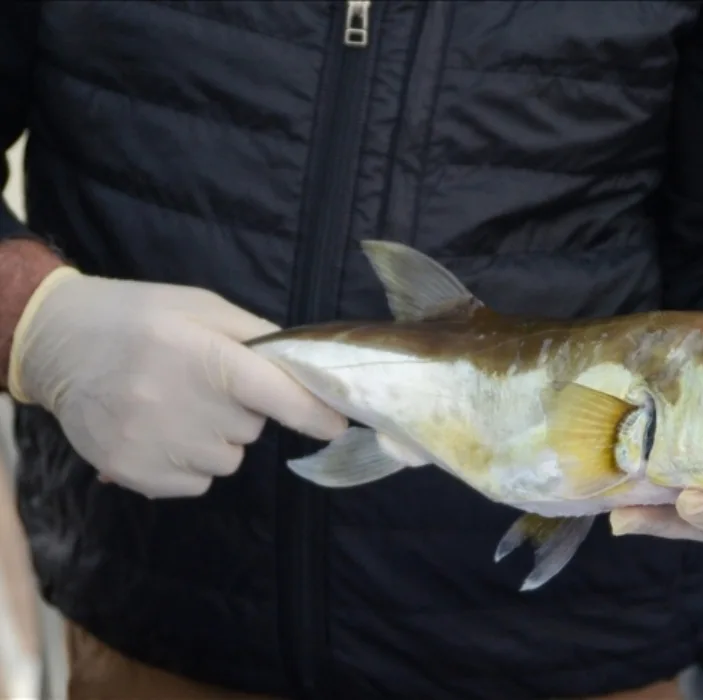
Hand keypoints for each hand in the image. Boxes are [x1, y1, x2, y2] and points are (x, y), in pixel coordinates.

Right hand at [8, 268, 347, 498]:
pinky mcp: (133, 472)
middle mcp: (180, 405)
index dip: (314, 414)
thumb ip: (256, 337)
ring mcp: (155, 444)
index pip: (278, 397)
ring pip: (226, 460)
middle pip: (251, 430)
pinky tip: (161, 430)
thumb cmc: (140, 317)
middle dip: (243, 411)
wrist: (56, 343)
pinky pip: (196, 482)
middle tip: (204, 384)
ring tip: (177, 405)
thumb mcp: (202, 307)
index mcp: (203, 357)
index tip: (338, 425)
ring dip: (216, 439)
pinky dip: (189, 463)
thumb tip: (306, 367)